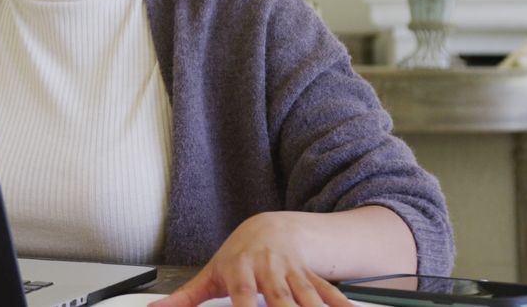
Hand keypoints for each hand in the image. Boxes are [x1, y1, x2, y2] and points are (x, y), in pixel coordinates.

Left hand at [151, 213, 354, 306]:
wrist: (269, 227)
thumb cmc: (237, 256)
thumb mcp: (210, 273)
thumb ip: (185, 297)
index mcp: (241, 271)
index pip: (244, 296)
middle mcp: (269, 270)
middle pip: (280, 298)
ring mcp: (293, 272)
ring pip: (307, 295)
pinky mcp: (312, 276)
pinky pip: (329, 291)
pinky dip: (341, 304)